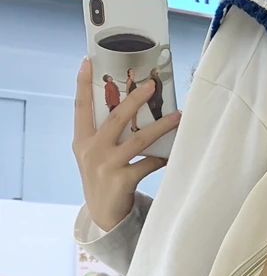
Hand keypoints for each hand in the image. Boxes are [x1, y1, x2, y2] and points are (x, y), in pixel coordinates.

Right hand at [73, 58, 181, 231]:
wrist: (104, 215)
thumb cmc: (103, 179)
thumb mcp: (94, 155)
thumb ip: (105, 135)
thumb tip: (131, 109)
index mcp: (81, 141)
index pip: (80, 107)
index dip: (82, 83)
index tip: (87, 61)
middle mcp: (91, 151)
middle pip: (115, 118)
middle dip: (134, 99)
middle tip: (151, 85)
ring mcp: (106, 166)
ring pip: (138, 139)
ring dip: (160, 127)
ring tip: (177, 117)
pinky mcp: (122, 180)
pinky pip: (148, 164)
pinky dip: (162, 158)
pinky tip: (172, 155)